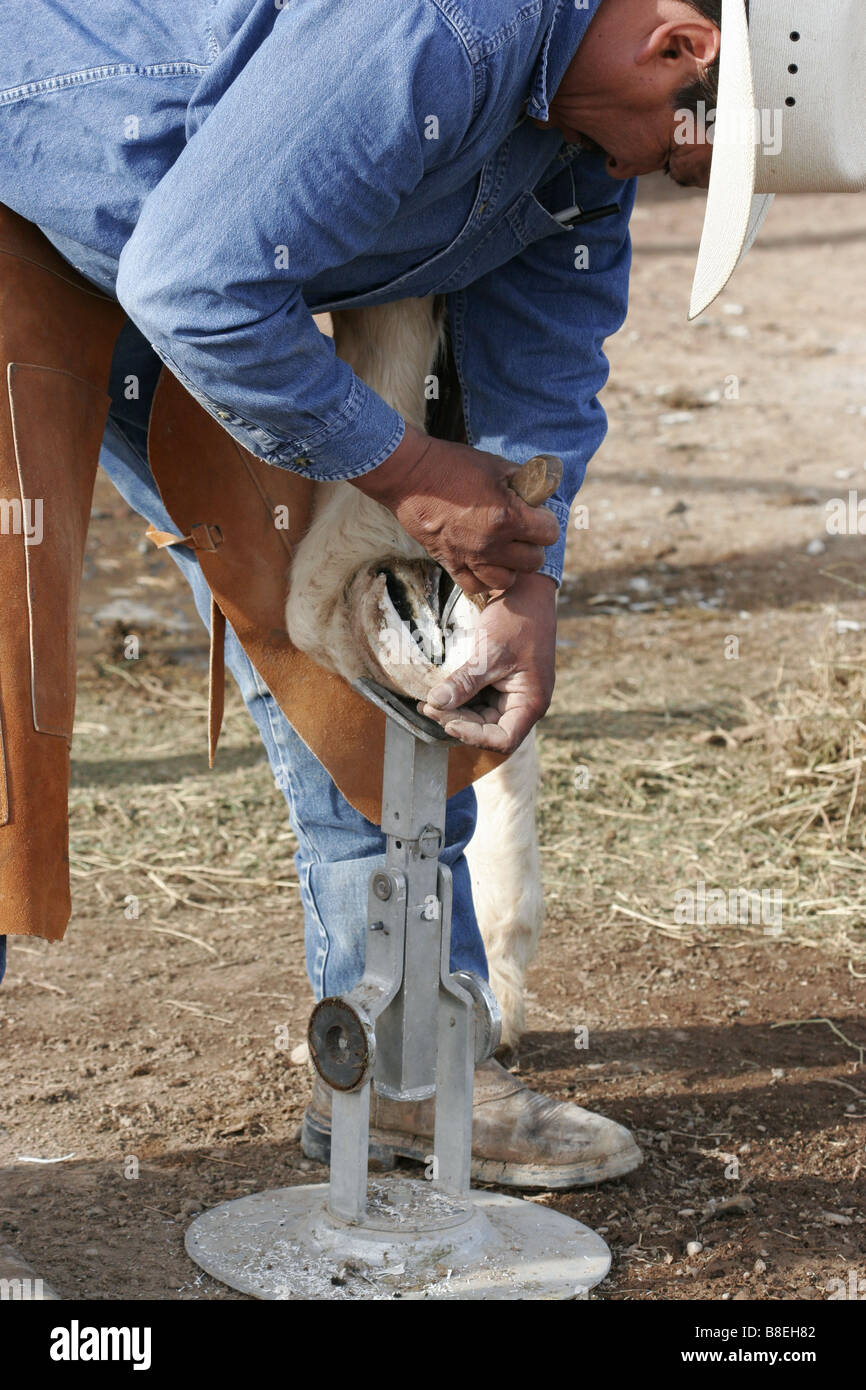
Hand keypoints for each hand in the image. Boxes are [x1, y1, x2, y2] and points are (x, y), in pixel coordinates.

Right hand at [352, 425, 559, 594]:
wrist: (410, 476)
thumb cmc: (453, 465)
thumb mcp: (496, 465)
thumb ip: (524, 481)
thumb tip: (543, 492)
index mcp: (506, 516)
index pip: (549, 533)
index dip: (546, 521)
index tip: (537, 514)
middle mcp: (490, 543)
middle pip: (534, 561)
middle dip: (533, 545)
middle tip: (522, 532)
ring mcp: (469, 557)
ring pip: (507, 580)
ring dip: (511, 566)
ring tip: (506, 551)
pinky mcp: (450, 564)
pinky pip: (476, 586)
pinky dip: (485, 579)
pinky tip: (485, 564)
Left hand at [418, 571, 556, 751]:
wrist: (525, 589)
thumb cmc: (517, 619)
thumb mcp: (490, 652)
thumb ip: (464, 682)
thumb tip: (435, 704)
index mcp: (530, 702)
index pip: (503, 739)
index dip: (474, 736)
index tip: (448, 721)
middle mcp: (522, 703)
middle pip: (487, 730)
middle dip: (457, 721)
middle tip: (428, 706)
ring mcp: (511, 693)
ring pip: (480, 717)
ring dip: (454, 712)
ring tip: (427, 701)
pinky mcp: (499, 683)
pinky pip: (478, 700)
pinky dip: (459, 699)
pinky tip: (439, 692)